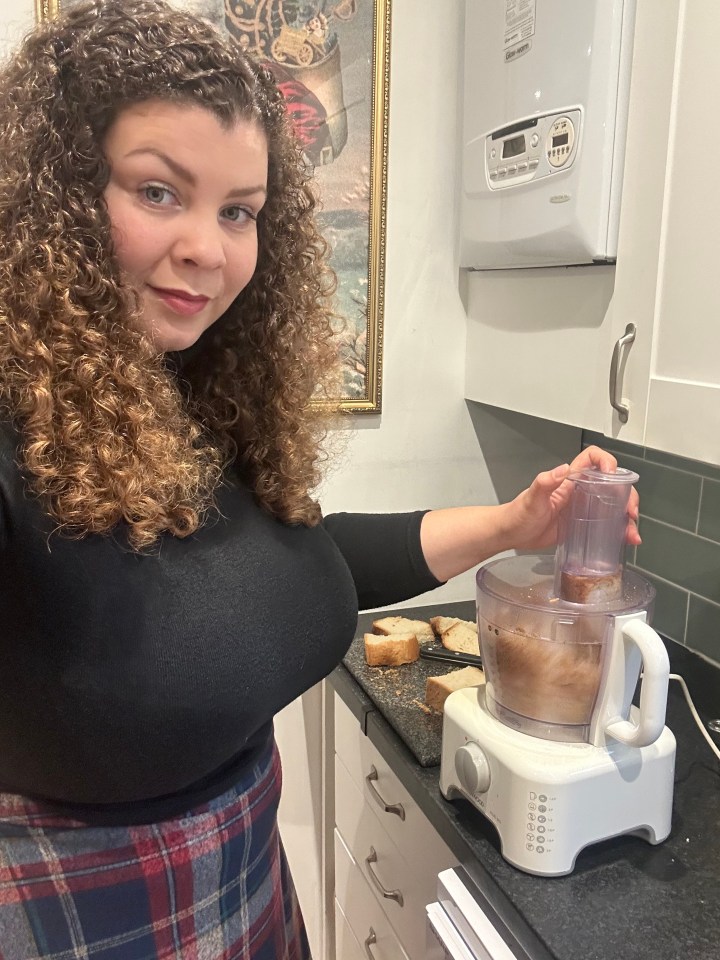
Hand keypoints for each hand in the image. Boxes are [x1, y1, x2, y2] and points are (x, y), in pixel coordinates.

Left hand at [503, 445, 640, 551]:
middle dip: (627, 495)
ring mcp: (583, 509)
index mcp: (569, 480)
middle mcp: (579, 492)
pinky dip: (618, 531)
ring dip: (627, 517)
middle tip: (629, 511)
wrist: (511, 534)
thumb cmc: (518, 515)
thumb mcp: (531, 498)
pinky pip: (606, 524)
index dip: (606, 461)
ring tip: (631, 533)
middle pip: (612, 484)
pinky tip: (625, 540)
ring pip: (613, 506)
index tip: (613, 475)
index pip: (592, 459)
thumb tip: (562, 469)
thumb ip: (544, 482)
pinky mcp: (583, 525)